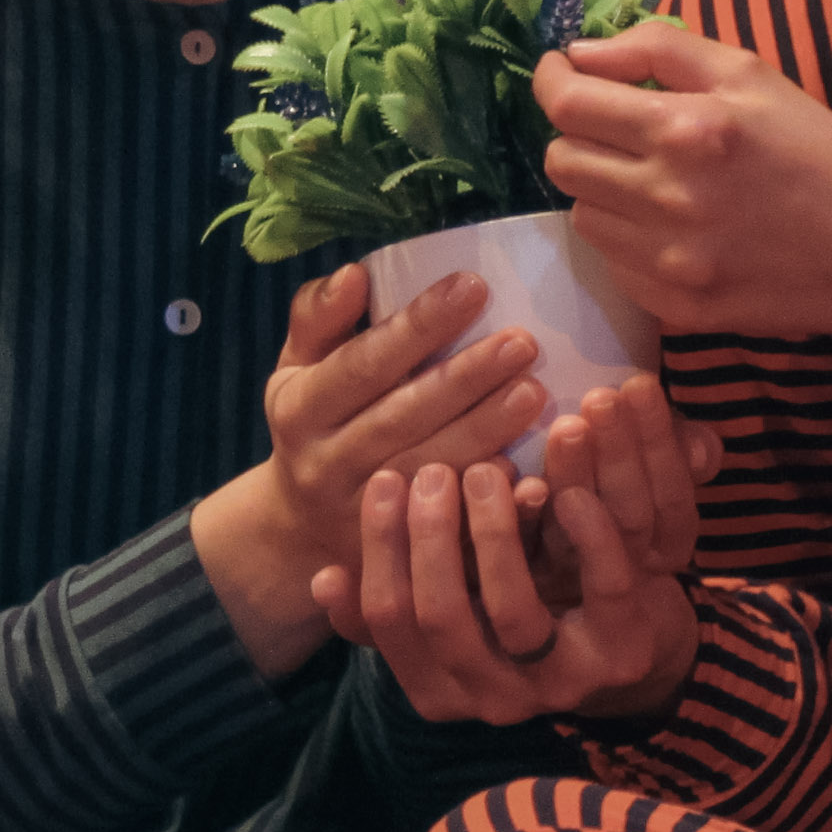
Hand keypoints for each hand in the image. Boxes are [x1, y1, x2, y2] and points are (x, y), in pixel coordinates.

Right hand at [195, 266, 549, 680]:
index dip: (418, 326)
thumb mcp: (296, 369)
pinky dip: (491, 501)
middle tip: (523, 342)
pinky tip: (533, 474)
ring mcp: (363, 517)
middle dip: (465, 379)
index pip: (363, 363)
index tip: (473, 286)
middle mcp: (327, 466)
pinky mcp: (399, 556)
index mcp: (300, 412)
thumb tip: (356, 274)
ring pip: (431, 472)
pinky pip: (451, 530)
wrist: (298, 531)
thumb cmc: (314, 424)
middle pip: (402, 418)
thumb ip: (317, 318)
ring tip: (535, 392)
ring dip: (486, 433)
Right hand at [316, 457, 698, 727]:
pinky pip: (603, 589)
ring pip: (512, 611)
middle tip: (434, 471)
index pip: (388, 622)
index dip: (380, 547)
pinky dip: (583, 533)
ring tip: (485, 471)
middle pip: (441, 618)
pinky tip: (562, 490)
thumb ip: (386, 602)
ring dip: (493, 531)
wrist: (621, 640)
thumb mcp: (448, 608)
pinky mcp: (622, 653)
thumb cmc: (513, 609)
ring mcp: (561, 684)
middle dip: (429, 536)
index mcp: (439, 690)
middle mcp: (494, 700)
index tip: (384, 479)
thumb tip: (323, 579)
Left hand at [507, 373, 720, 606]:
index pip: (673, 496)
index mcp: (668, 542)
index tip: (640, 386)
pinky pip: (528, 551)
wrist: (569, 589)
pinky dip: (525, 513)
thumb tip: (701, 447)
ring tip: (566, 427)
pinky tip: (518, 475)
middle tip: (601, 398)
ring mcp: (574, 576)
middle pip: (630, 516)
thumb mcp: (660, 470)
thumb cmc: (621, 486)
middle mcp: (626, 565)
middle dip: (619, 453)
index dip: (661, 442)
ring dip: (574, 475)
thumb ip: (682, 453)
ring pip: (581, 532)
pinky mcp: (528, 580)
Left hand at [539, 27, 831, 364]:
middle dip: (580, 135)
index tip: (560, 72)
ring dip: (604, 189)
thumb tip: (581, 54)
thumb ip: (658, 50)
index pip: (569, 104)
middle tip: (617, 126)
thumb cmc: (818, 150)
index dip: (552, 80)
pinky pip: (614, 263)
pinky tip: (676, 225)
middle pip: (562, 161)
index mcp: (687, 129)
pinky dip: (630, 238)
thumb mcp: (752, 74)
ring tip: (655, 179)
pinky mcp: (673, 307)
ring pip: (582, 214)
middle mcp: (667, 198)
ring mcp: (667, 262)